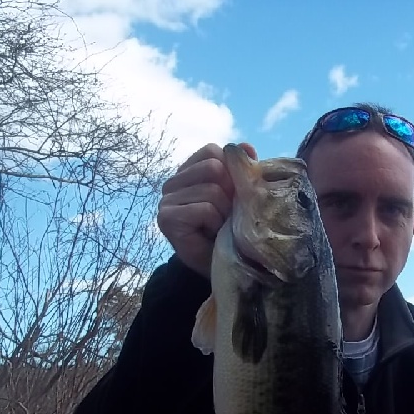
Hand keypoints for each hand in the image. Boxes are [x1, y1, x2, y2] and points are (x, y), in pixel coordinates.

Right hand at [157, 142, 257, 277]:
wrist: (218, 265)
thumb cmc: (229, 229)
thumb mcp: (240, 195)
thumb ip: (241, 171)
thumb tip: (247, 148)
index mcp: (189, 170)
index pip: (213, 151)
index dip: (232, 172)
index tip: (233, 195)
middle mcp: (173, 181)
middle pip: (214, 168)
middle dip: (230, 194)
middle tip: (227, 215)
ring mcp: (166, 199)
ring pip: (212, 190)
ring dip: (225, 213)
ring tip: (220, 226)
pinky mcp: (167, 218)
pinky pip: (204, 209)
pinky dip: (215, 223)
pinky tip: (210, 234)